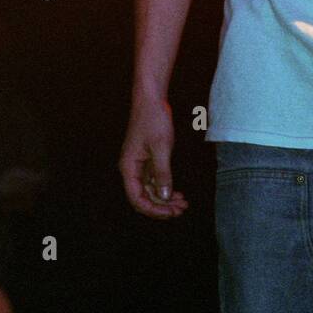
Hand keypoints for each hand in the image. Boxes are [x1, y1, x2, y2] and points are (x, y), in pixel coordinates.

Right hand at [119, 96, 188, 219]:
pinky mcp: (146, 160)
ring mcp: (139, 165)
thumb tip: (163, 197)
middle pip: (144, 197)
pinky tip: (178, 193)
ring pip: (150, 190)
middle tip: (181, 210)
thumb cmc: (153, 120)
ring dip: (165, 199)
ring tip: (183, 204)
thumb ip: (162, 173)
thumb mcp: (161, 147)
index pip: (137, 199)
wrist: (151, 99)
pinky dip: (165, 188)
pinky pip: (154, 181)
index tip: (171, 213)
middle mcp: (131, 169)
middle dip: (162, 206)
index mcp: (128, 168)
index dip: (154, 210)